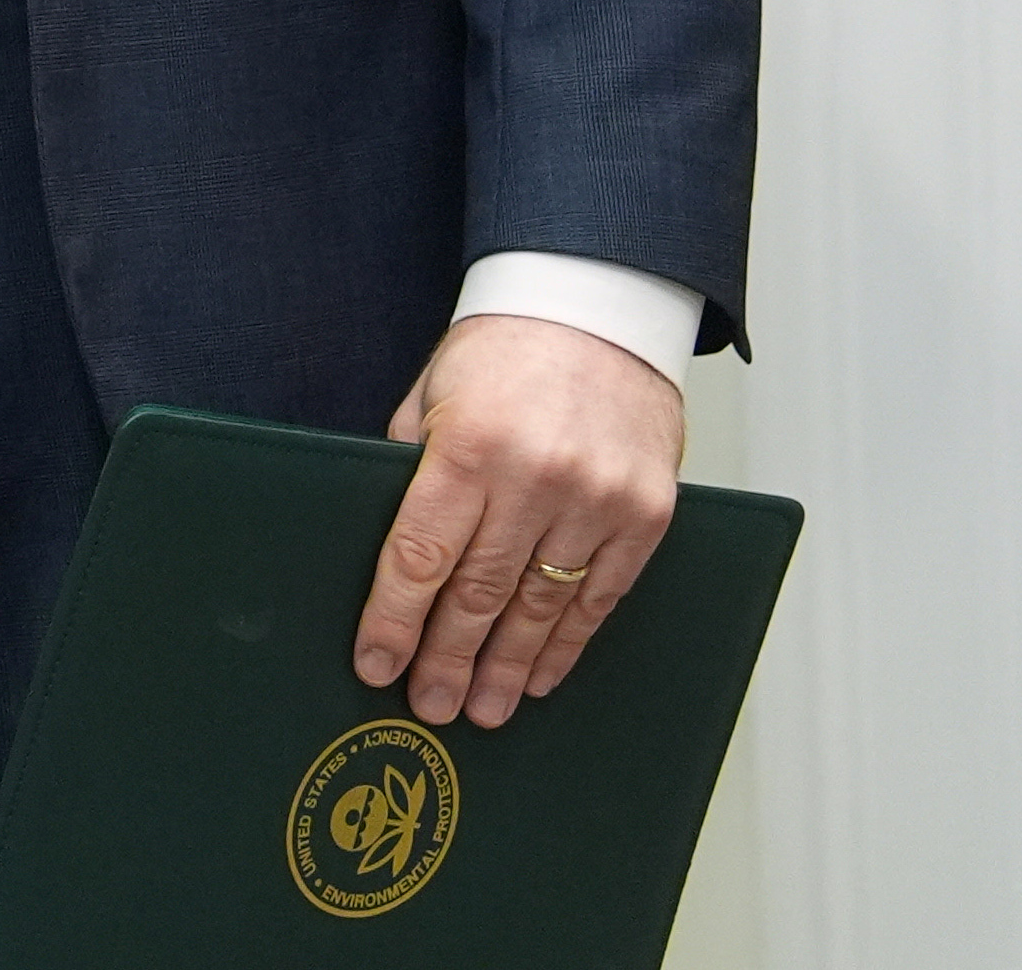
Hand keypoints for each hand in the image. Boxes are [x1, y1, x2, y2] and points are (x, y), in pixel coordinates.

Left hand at [353, 312, 686, 724]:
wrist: (597, 311)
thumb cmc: (500, 352)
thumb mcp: (431, 396)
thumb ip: (409, 467)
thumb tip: (392, 550)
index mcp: (470, 446)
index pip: (421, 555)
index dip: (395, 619)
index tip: (375, 664)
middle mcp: (536, 478)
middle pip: (481, 593)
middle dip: (448, 658)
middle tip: (428, 706)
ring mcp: (598, 500)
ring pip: (542, 606)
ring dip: (509, 666)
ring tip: (483, 709)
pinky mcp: (646, 514)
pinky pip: (601, 596)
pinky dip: (568, 642)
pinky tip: (543, 675)